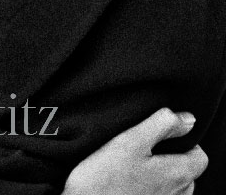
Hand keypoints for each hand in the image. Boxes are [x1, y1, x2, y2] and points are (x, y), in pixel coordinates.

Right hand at [63, 108, 207, 194]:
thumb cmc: (104, 177)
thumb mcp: (131, 140)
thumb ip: (162, 125)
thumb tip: (187, 118)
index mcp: (177, 174)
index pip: (200, 156)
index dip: (186, 140)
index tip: (164, 133)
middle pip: (187, 172)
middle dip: (173, 156)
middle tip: (146, 145)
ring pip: (174, 186)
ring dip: (161, 174)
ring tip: (136, 163)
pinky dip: (151, 186)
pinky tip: (130, 180)